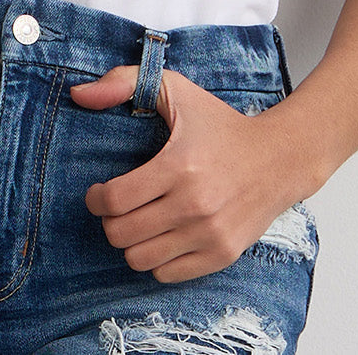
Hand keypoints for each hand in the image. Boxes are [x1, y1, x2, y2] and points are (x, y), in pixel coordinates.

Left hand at [70, 65, 297, 282]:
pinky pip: (167, 274)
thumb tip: (79, 94)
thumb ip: (123, 82)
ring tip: (138, 221)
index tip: (97, 192)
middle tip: (117, 207)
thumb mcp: (175, 89)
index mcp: (179, 165)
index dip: (96, 198)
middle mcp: (194, 204)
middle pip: (122, 234)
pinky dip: (156, 259)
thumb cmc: (220, 124)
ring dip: (130, 242)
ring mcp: (209, 234)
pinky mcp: (222, 255)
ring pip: (140, 259)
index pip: (115, 200)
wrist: (279, 158)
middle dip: (109, 221)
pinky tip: (162, 235)